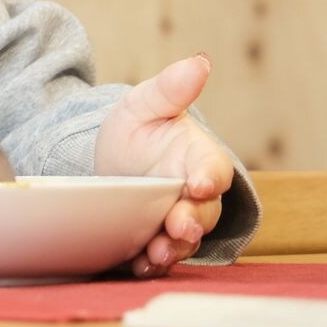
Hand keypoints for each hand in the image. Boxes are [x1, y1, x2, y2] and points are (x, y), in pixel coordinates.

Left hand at [94, 53, 232, 277]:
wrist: (112, 161)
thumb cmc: (139, 129)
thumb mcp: (145, 104)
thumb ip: (170, 88)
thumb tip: (199, 61)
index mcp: (199, 158)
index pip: (214, 169)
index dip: (209, 177)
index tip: (197, 182)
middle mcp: (194, 195)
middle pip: (203, 213)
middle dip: (191, 221)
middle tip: (177, 226)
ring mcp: (175, 220)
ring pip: (184, 241)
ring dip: (172, 249)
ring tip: (156, 252)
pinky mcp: (154, 241)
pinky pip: (158, 258)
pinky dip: (150, 263)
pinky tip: (137, 264)